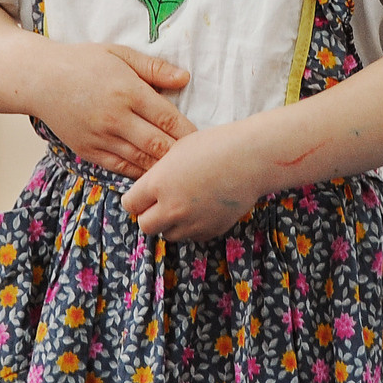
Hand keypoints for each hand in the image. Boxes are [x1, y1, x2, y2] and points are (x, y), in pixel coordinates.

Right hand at [23, 43, 195, 178]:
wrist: (39, 79)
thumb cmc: (83, 62)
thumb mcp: (120, 55)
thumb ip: (154, 69)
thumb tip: (185, 79)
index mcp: (128, 92)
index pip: (168, 119)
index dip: (188, 133)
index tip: (203, 140)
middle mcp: (116, 118)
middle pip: (158, 144)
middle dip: (180, 155)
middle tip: (199, 162)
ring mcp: (101, 137)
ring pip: (140, 160)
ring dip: (162, 168)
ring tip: (182, 174)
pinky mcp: (88, 150)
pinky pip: (119, 167)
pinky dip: (138, 172)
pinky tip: (152, 175)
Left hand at [121, 121, 267, 242]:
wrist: (252, 159)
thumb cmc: (215, 146)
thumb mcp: (177, 151)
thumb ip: (158, 175)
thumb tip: (149, 190)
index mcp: (158, 184)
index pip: (130, 204)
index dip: (136, 199)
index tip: (144, 195)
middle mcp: (171, 208)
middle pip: (145, 225)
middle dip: (150, 215)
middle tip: (161, 203)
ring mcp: (191, 223)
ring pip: (168, 234)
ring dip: (171, 223)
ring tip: (186, 204)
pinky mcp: (210, 231)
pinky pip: (191, 236)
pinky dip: (192, 227)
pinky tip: (203, 208)